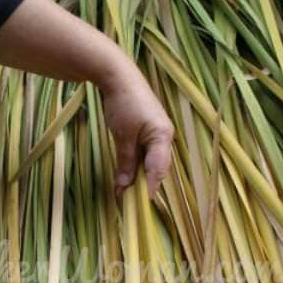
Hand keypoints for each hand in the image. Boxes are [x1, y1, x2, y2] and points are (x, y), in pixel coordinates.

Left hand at [101, 62, 173, 197]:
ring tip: (124, 196)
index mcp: (163, 137)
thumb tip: (124, 188)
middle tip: (128, 205)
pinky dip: (134, 167)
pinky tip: (124, 179)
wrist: (118, 77)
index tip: (139, 206)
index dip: (149, 189)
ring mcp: (157, 136)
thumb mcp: (122, 136)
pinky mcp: (148, 134)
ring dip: (137, 179)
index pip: (158, 170)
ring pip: (149, 165)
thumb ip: (125, 162)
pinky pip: (143, 156)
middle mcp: (164, 138)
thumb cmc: (123, 103)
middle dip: (142, 187)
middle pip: (156, 170)